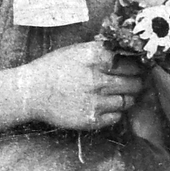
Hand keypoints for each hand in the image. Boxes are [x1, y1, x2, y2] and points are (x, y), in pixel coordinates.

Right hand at [23, 42, 145, 130]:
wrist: (31, 92)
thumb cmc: (53, 68)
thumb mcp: (77, 51)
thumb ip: (102, 51)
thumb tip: (128, 53)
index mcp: (95, 58)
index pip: (132, 63)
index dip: (138, 66)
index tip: (139, 68)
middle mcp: (97, 79)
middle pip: (134, 82)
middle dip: (137, 82)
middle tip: (134, 81)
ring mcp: (95, 101)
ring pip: (128, 100)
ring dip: (128, 97)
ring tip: (120, 93)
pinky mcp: (91, 119)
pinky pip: (117, 116)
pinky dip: (116, 111)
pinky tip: (106, 105)